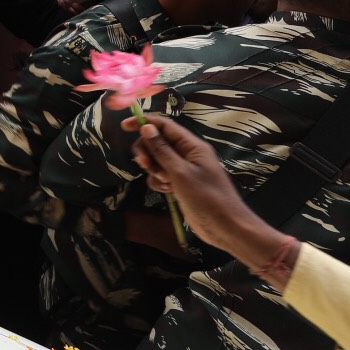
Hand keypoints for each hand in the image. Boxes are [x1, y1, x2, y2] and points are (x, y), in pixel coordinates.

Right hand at [128, 115, 276, 264]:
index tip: (125, 126)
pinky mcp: (180, 184)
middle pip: (157, 142)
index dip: (145, 122)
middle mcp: (187, 154)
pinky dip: (159, 182)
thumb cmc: (206, 197)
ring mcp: (183, 170)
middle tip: (145, 165)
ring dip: (154, 170)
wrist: (224, 227)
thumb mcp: (181, 172)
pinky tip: (167, 192)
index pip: (164, 126)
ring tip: (165, 183)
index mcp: (192, 146)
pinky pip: (161, 176)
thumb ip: (162, 150)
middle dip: (148, 152)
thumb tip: (146, 127)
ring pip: (157, 160)